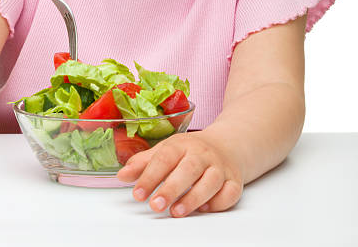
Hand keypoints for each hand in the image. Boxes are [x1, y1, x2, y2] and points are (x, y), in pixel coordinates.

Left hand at [116, 131, 242, 217]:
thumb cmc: (191, 150)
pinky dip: (218, 202)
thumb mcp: (165, 150)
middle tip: (155, 205)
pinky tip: (204, 208)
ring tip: (176, 211)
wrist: (227, 144)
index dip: (149, 176)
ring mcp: (220, 167)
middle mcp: (202, 154)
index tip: (137, 193)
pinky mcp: (234, 180)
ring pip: (210, 181)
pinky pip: (229, 192)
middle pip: (188, 169)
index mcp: (181, 144)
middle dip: (171, 188)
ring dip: (193, 198)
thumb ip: (143, 163)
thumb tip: (122, 176)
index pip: (164, 158)